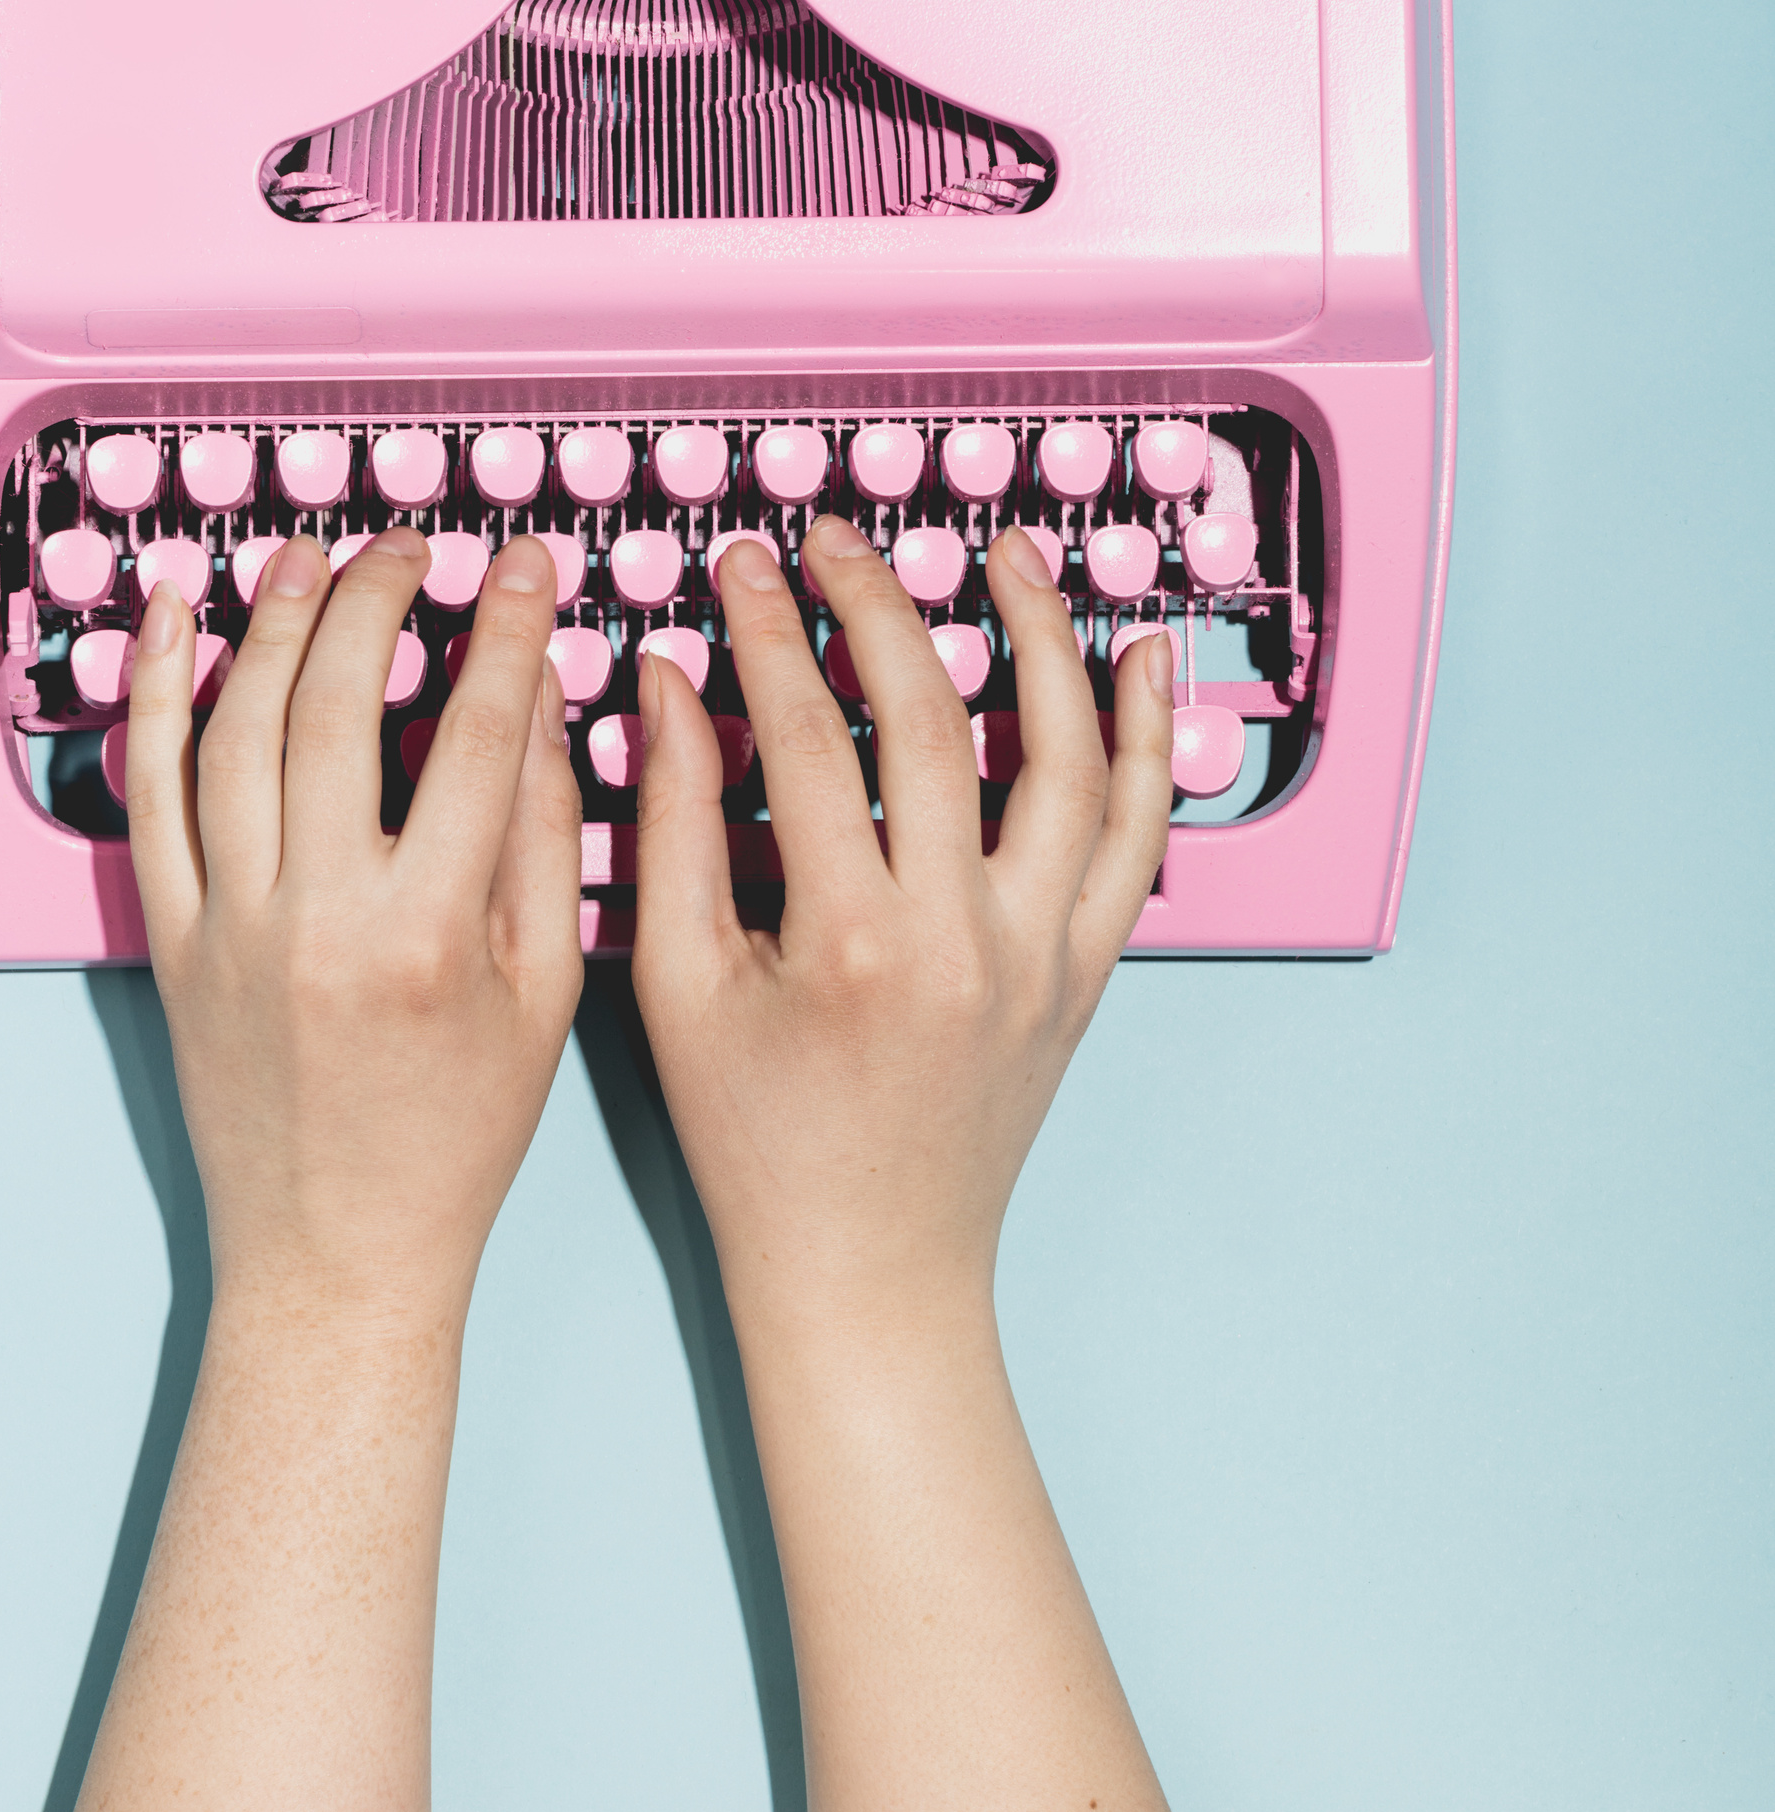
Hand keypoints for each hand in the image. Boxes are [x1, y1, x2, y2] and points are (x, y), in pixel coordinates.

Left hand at [123, 531, 584, 1326]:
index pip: (473, 733)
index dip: (502, 629)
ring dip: (272, 625)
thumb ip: (540, 836)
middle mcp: (320, 920)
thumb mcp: (544, 992)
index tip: (515, 566)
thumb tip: (536, 698)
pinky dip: (158, 697)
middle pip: (337, 707)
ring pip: (236, 732)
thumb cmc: (456, 1134)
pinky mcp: (172, 942)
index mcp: (431, 934)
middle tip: (407, 549)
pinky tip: (177, 622)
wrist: (336, 1254)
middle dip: (376, 599)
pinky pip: (151, 795)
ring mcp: (231, 927)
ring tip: (310, 560)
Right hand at [632, 518, 1172, 1347]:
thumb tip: (666, 681)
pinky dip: (1144, 741)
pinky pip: (1138, 839)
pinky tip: (1139, 657)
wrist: (869, 1272)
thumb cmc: (758, 1143)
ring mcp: (1042, 954)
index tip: (743, 563)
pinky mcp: (1085, 974)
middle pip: (936, 721)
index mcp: (850, 941)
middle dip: (880, 606)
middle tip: (838, 539)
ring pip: (1066, 761)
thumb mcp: (677, 985)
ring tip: (1004, 553)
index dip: (768, 631)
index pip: (807, 734)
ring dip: (1040, 639)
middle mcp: (965, 937)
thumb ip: (674, 824)